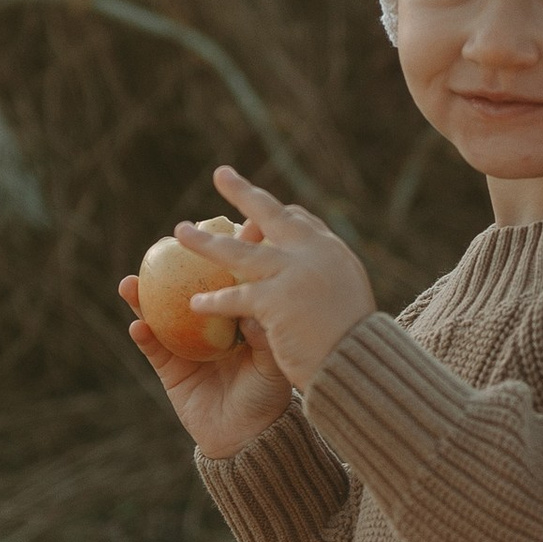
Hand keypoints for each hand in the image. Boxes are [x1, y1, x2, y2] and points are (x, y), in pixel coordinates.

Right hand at [118, 232, 294, 458]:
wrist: (251, 438)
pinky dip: (143, 336)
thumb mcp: (274, 362)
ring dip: (142, 297)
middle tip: (165, 242)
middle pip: (186, 286)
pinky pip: (152, 349)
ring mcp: (185, 344)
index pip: (226, 277)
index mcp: (237, 315)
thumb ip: (265, 335)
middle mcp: (208, 323)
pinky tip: (137, 326)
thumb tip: (254, 306)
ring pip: (159, 313)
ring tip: (130, 282)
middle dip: (173, 264)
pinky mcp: (170, 369)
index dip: (225, 252)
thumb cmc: (269, 395)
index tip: (224, 226)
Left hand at [183, 167, 374, 391]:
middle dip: (243, 192)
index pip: (300, 222)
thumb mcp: (348, 303)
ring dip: (207, 241)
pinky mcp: (279, 300)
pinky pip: (237, 298)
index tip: (259, 212)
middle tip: (221, 174)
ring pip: (240, 251)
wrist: (363, 367)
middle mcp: (315, 253)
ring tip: (180, 231)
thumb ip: (326, 286)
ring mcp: (295, 273)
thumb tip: (313, 283)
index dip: (279, 215)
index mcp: (332, 252)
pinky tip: (195, 304)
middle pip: (271, 215)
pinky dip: (215, 302)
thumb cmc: (359, 347)